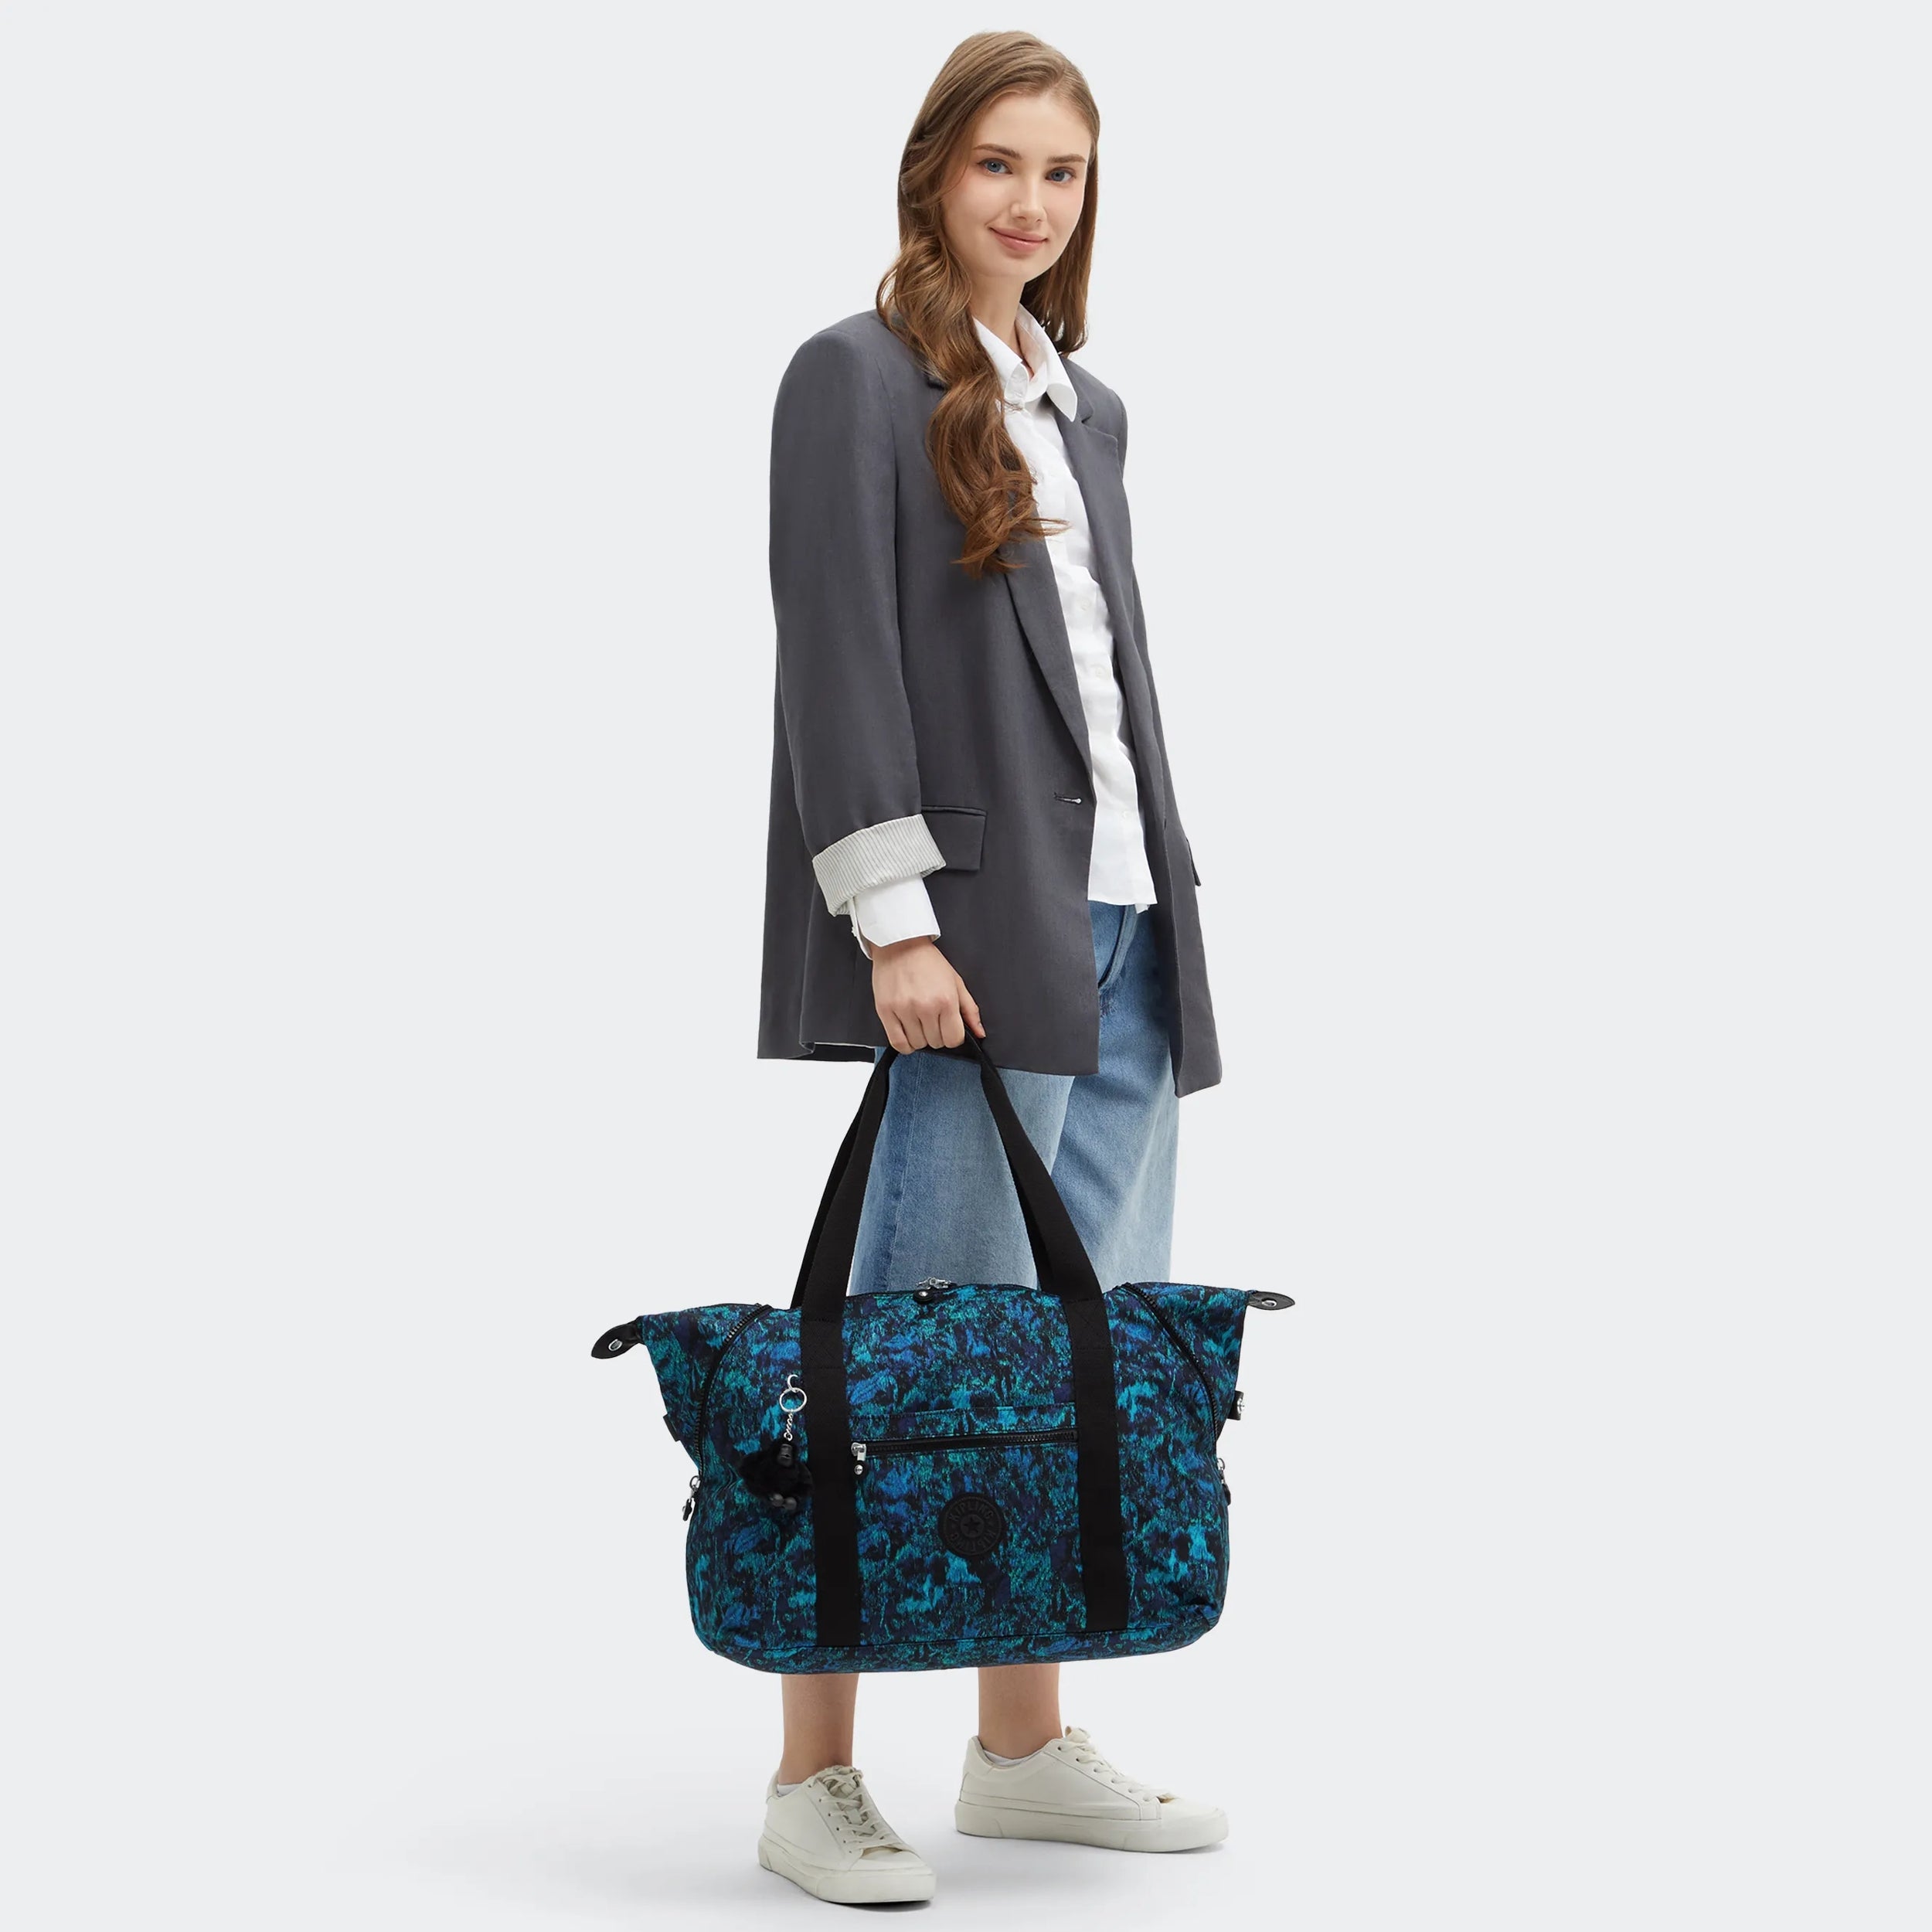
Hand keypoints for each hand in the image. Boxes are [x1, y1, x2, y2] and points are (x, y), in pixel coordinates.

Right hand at [870, 936, 985, 1051]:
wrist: (900, 945)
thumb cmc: (928, 961)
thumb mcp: (956, 982)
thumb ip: (970, 1010)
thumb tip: (979, 1033)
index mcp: (946, 1000)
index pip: (954, 1039)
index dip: (953, 1036)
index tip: (948, 1028)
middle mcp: (926, 1007)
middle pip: (936, 1043)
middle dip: (937, 1034)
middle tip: (932, 1019)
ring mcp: (904, 1010)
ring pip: (917, 1044)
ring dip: (920, 1038)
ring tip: (918, 1022)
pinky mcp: (885, 1011)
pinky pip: (898, 1043)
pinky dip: (905, 1044)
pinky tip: (907, 1033)